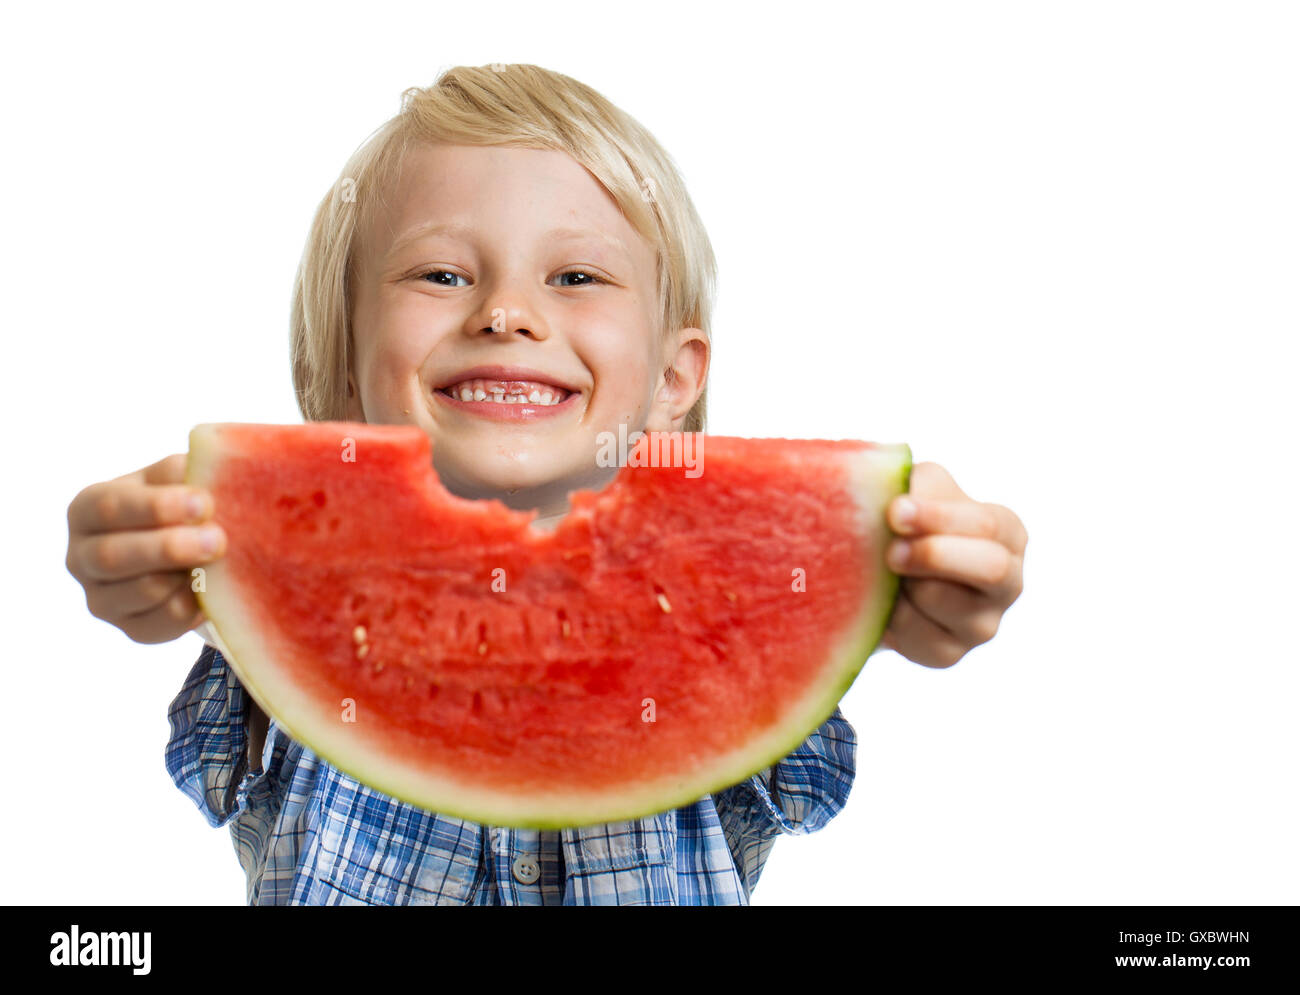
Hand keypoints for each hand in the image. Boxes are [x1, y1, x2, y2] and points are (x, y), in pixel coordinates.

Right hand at [66, 453, 226, 643]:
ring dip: (188, 576)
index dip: (157, 507)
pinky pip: (165, 622)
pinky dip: (195, 604)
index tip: (203, 503)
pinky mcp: (130, 628)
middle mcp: (81, 557)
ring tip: (220, 559)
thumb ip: (182, 473)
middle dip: (170, 547)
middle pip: (114, 556)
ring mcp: (101, 598)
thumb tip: (208, 468)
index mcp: (86, 510)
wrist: (184, 546)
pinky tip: (213, 586)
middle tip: (218, 540)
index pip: (110, 508)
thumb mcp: (172, 479)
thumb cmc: (174, 502)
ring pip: (142, 592)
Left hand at [879, 462, 1026, 667]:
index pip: (988, 525)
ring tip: (882, 568)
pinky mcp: (948, 654)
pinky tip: (880, 597)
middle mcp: (1008, 582)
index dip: (940, 518)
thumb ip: (914, 484)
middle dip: (935, 555)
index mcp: (1008, 534)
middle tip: (891, 550)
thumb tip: (895, 494)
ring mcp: (983, 624)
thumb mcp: (919, 488)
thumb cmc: (911, 520)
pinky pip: (915, 634)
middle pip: (990, 569)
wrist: (886, 570)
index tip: (896, 511)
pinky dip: (889, 613)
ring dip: (903, 582)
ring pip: (942, 602)